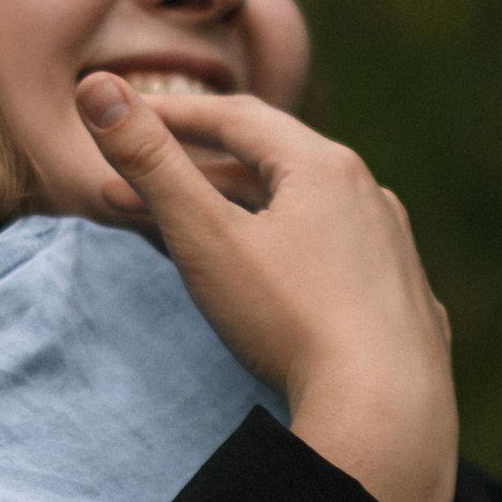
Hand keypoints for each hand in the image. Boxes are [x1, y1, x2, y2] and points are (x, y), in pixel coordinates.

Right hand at [75, 74, 458, 501]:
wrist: (387, 414)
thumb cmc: (292, 322)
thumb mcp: (206, 239)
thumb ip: (151, 163)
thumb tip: (95, 87)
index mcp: (324, 167)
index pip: (237, 118)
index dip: (173, 116)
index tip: (125, 117)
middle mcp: (370, 196)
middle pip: (272, 164)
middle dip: (198, 171)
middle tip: (137, 184)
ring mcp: (394, 251)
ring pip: (308, 213)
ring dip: (247, 213)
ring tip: (195, 231)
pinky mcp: (406, 304)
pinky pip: (339, 261)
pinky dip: (293, 255)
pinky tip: (279, 276)